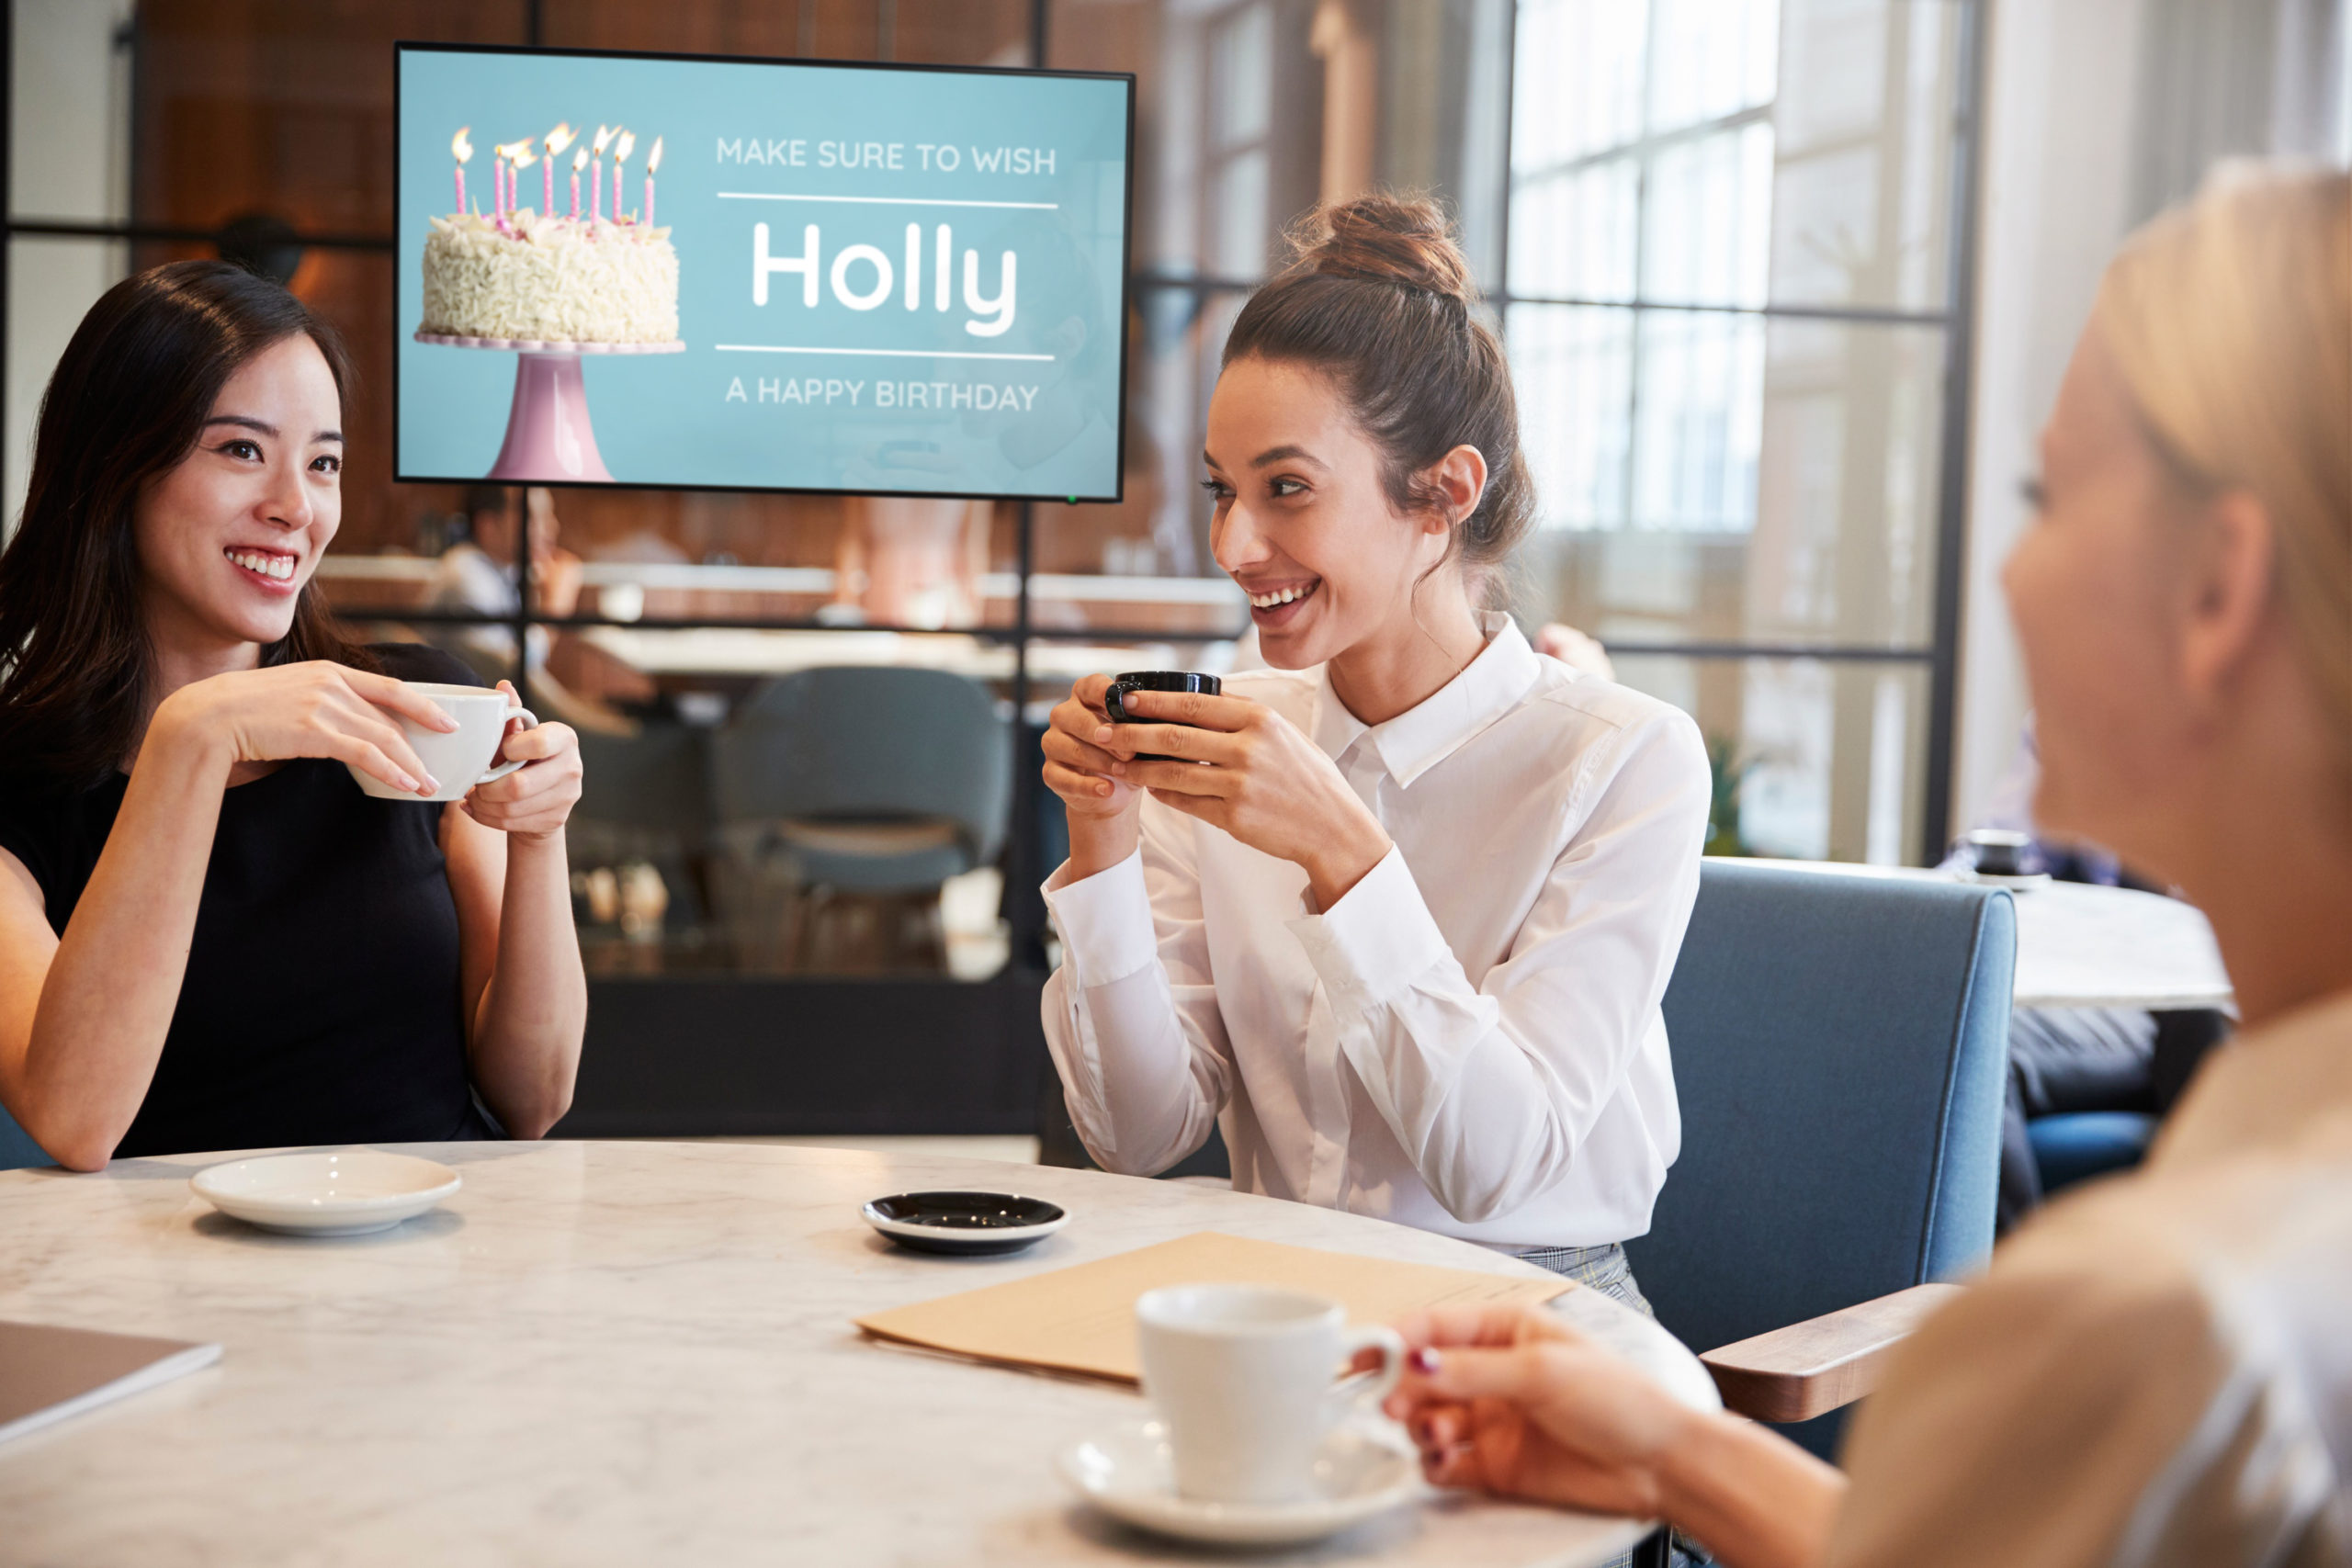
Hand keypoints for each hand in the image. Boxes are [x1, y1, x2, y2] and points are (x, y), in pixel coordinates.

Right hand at [154, 660, 459, 797]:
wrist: (206, 716)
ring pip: (384, 735)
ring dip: (410, 762)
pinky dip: (390, 769)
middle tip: (441, 764)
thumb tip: (348, 725)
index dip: (423, 704)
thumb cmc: (245, 711)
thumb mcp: (292, 693)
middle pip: (392, 715)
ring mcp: (322, 705)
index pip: (390, 686)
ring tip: (427, 784)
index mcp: (329, 670)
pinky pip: (364, 752)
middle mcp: (331, 682)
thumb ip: (323, 702)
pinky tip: (405, 782)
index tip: (447, 722)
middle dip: (422, 742)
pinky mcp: (312, 730)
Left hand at [461, 681, 581, 842]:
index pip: (538, 744)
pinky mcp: (557, 820)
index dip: (510, 749)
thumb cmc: (524, 758)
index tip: (500, 751)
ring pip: (512, 809)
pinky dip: (488, 819)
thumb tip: (503, 686)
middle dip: (487, 788)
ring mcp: (567, 796)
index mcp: (564, 738)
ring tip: (472, 798)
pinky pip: (513, 824)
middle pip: (520, 785)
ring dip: (483, 805)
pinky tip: (478, 809)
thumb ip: (510, 714)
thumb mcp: (517, 735)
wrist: (543, 796)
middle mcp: (573, 767)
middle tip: (474, 785)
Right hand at [1040, 674, 1145, 823]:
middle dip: (1108, 736)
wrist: (1113, 791)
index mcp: (1085, 696)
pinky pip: (1064, 778)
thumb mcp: (1137, 736)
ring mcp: (1053, 742)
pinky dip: (1087, 786)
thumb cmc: (1127, 753)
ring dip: (1100, 761)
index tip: (1126, 706)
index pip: (1092, 686)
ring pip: (1072, 749)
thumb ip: (1139, 724)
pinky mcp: (1050, 771)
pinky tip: (1105, 790)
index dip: (1107, 694)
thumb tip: (1151, 724)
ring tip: (1123, 772)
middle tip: (1131, 753)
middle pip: (1079, 719)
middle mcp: (1064, 715)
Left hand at [1092, 687, 1391, 908]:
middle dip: (1131, 733)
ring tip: (1117, 763)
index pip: (1192, 704)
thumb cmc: (1307, 777)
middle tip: (1103, 731)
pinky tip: (1150, 788)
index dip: (1152, 701)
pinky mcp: (1234, 817)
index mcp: (1259, 720)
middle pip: (1174, 736)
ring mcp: (1241, 784)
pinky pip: (1186, 803)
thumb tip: (1194, 703)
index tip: (1124, 698)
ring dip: (1139, 768)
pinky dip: (1164, 794)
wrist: (1333, 826)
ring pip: (1172, 772)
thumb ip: (1242, 718)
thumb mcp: (1283, 734)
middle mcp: (1249, 748)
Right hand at [1381, 1304, 1696, 1519]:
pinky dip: (1434, 1464)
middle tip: (1391, 1404)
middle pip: (1424, 1376)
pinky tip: (1443, 1462)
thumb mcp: (1542, 1372)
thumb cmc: (1621, 1401)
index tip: (1366, 1353)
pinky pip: (1445, 1464)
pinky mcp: (1495, 1464)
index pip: (1436, 1326)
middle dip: (1403, 1387)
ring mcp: (1492, 1419)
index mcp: (1507, 1331)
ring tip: (1436, 1436)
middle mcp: (1493, 1374)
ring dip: (1420, 1427)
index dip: (1397, 1338)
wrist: (1661, 1465)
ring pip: (1429, 1420)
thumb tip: (1415, 1363)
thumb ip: (1472, 1370)